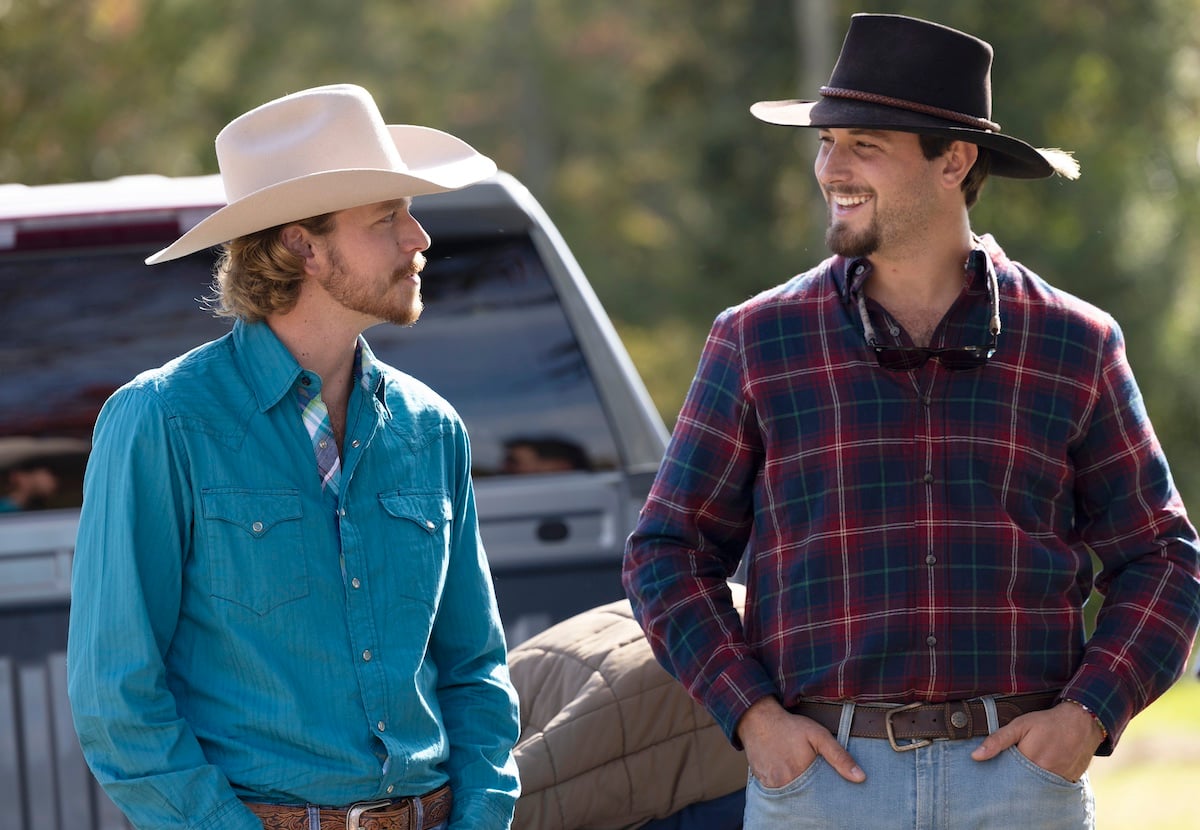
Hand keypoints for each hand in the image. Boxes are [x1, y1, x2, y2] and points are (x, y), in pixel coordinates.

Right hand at [737, 697, 865, 786]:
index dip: (826, 794)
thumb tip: (861, 777)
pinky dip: (784, 787)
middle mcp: (784, 783)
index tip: (828, 788)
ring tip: (799, 775)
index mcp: (800, 774)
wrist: (758, 719)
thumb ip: (839, 756)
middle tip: (812, 778)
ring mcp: (772, 785)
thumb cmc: (790, 726)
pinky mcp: (762, 783)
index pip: (820, 796)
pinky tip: (786, 775)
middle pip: (805, 798)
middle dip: (811, 792)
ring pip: (791, 796)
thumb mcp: (819, 736)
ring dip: (797, 790)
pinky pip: (776, 793)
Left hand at [970, 701, 1103, 781]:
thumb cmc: (1048, 722)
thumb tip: (975, 756)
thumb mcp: (1020, 725)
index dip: (1000, 776)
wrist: (1082, 721)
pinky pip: (1054, 789)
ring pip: (1038, 788)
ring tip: (1024, 776)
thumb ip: (998, 740)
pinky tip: (1040, 777)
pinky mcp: (1071, 781)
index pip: (1008, 777)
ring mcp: (1060, 779)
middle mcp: (1046, 773)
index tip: (994, 775)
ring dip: (1030, 784)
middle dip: (1014, 783)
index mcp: (1030, 760)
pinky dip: (1046, 785)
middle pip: (1023, 786)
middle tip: (1009, 776)